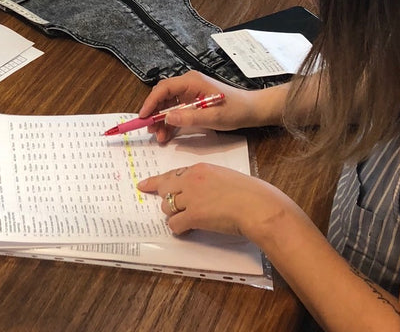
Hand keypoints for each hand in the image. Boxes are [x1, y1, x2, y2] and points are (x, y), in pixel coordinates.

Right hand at [136, 71, 270, 143]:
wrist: (252, 111)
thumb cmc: (235, 110)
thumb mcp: (213, 116)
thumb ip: (190, 117)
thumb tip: (167, 117)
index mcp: (192, 81)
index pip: (164, 88)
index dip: (151, 102)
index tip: (143, 117)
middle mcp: (188, 85)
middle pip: (163, 96)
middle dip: (155, 113)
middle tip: (150, 130)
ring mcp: (190, 94)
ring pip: (168, 105)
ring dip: (162, 120)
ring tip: (159, 137)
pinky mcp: (193, 103)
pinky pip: (176, 111)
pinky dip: (170, 122)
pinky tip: (167, 135)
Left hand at [138, 163, 296, 240]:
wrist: (256, 205)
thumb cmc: (248, 193)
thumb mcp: (224, 177)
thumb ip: (207, 182)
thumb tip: (200, 193)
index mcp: (199, 168)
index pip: (172, 174)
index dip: (157, 181)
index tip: (144, 185)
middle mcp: (191, 180)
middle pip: (165, 189)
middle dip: (166, 200)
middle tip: (166, 208)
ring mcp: (191, 197)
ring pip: (167, 207)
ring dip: (174, 215)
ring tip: (189, 220)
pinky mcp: (193, 215)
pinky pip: (175, 224)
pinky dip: (179, 229)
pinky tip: (188, 230)